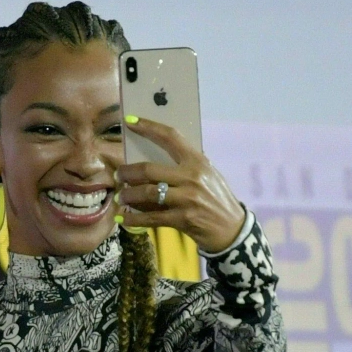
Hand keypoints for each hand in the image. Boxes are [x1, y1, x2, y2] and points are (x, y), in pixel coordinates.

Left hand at [116, 117, 245, 254]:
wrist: (232, 230)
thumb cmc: (218, 199)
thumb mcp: (208, 176)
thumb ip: (186, 166)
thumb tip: (154, 159)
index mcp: (198, 162)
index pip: (170, 137)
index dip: (148, 127)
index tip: (130, 121)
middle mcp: (192, 178)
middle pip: (149, 169)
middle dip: (127, 172)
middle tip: (119, 175)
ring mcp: (187, 199)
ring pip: (147, 193)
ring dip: (128, 195)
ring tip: (121, 197)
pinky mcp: (183, 219)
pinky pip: (151, 218)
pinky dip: (134, 219)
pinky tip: (123, 220)